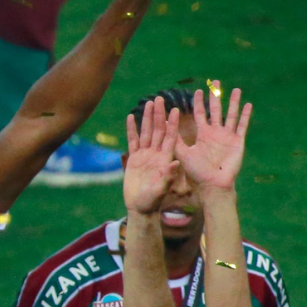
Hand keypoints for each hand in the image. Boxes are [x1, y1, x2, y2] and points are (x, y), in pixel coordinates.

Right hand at [122, 96, 178, 215]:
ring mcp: (145, 155)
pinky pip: (133, 141)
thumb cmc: (152, 201)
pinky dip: (132, 129)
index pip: (170, 137)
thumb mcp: (161, 189)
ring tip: (149, 103)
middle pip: (158, 130)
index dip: (172, 124)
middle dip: (159, 115)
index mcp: (166, 159)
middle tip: (160, 99)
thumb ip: (168, 177)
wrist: (140, 207)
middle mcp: (157, 154)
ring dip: (148, 118)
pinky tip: (131, 117)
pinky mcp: (134, 159)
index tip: (176, 110)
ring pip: (147, 132)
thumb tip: (176, 164)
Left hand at [174, 82, 250, 192]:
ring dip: (234, 102)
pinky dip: (245, 116)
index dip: (200, 102)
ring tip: (236, 89)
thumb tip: (165, 124)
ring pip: (231, 115)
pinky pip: (242, 126)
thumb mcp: (183, 154)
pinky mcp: (238, 142)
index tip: (198, 91)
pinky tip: (248, 105)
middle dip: (216, 96)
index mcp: (203, 134)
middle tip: (216, 82)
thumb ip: (176, 139)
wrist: (212, 185)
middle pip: (216, 110)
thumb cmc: (197, 172)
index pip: (201, 114)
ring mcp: (228, 136)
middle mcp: (215, 133)